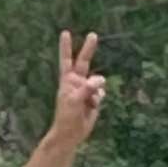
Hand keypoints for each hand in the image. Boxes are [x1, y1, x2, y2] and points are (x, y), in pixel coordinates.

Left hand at [52, 29, 105, 145]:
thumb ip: (87, 88)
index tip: (65, 33)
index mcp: (67, 80)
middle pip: (85, 62)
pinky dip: (99, 100)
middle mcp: (77, 82)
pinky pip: (102, 94)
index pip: (67, 60)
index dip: (66, 47)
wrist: (71, 133)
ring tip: (87, 103)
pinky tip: (92, 107)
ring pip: (98, 83)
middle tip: (93, 35)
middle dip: (89, 49)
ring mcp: (86, 90)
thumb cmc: (66, 116)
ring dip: (96, 92)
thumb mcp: (74, 100)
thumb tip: (100, 80)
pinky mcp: (94, 99)